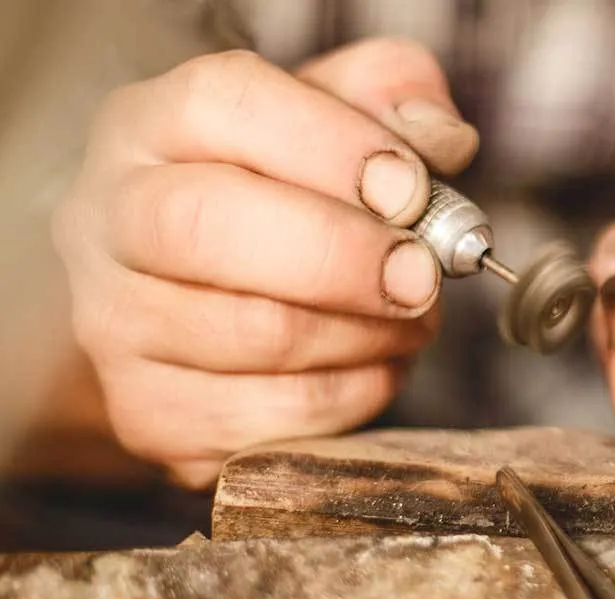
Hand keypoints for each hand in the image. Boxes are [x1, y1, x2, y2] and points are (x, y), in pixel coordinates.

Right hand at [51, 39, 478, 487]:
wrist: (215, 293)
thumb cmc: (287, 192)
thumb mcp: (337, 116)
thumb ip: (393, 97)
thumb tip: (441, 140)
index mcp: (152, 124)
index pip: (223, 106)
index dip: (332, 147)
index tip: (411, 189)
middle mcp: (108, 219)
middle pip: (207, 227)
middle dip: (344, 255)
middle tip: (423, 273)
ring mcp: (115, 325)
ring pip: (252, 334)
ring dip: (366, 332)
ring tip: (414, 316)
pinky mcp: (148, 416)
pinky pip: (269, 419)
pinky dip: (351, 396)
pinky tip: (376, 363)